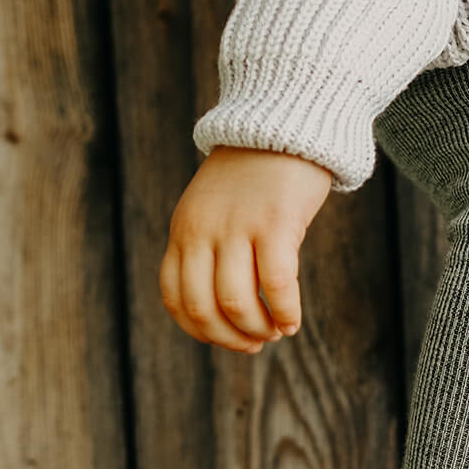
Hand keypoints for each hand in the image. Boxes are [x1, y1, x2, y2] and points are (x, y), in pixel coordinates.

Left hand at [159, 146, 332, 352]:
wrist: (284, 125)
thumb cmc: (255, 175)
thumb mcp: (215, 210)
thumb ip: (210, 249)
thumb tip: (224, 309)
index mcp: (184, 230)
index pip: (176, 298)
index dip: (200, 331)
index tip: (228, 339)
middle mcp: (203, 230)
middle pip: (202, 307)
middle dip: (229, 338)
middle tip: (254, 344)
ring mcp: (237, 227)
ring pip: (236, 302)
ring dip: (257, 329)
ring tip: (275, 331)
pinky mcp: (275, 223)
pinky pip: (276, 284)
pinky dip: (285, 311)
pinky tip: (292, 321)